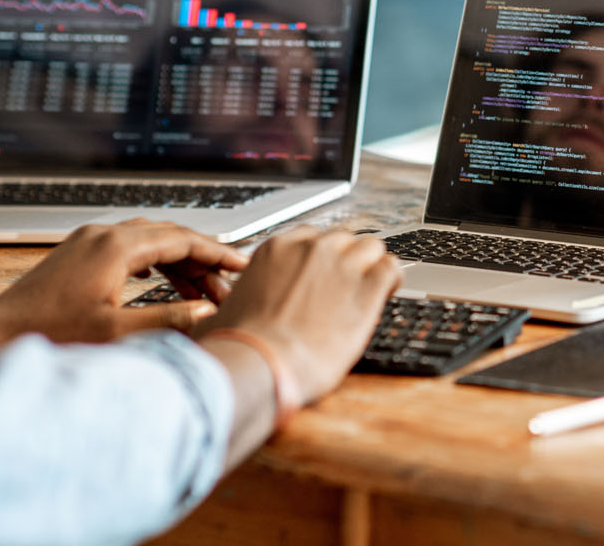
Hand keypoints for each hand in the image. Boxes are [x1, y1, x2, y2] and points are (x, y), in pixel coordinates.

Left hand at [0, 220, 250, 353]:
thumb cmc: (47, 333)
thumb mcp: (116, 333)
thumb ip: (168, 319)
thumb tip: (206, 310)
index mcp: (117, 247)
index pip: (184, 239)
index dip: (218, 253)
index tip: (242, 264)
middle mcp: (103, 235)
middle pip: (170, 236)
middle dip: (203, 260)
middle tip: (227, 285)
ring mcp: (89, 241)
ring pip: (150, 241)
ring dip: (179, 262)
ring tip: (201, 292)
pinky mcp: (79, 253)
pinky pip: (130, 247)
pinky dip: (155, 261)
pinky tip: (162, 279)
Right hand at [196, 227, 399, 409]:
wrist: (260, 365)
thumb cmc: (237, 348)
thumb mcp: (221, 315)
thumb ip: (229, 307)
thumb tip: (212, 321)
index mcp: (277, 250)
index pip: (311, 239)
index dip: (320, 259)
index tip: (322, 277)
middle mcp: (311, 250)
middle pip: (343, 239)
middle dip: (346, 260)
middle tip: (347, 287)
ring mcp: (341, 266)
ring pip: (371, 247)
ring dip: (371, 265)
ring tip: (371, 288)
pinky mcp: (367, 289)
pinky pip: (391, 269)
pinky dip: (392, 279)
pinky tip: (387, 293)